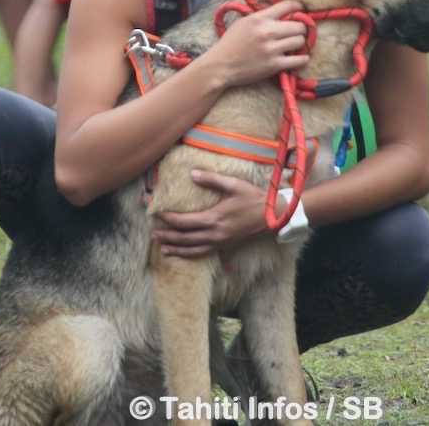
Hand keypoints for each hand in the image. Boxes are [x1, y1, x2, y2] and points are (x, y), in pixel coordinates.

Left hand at [151, 170, 270, 257]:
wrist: (274, 217)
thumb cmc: (255, 199)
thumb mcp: (233, 185)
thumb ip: (212, 179)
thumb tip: (192, 174)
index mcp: (215, 219)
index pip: (185, 221)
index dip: (169, 218)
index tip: (158, 213)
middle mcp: (216, 234)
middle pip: (186, 238)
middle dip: (168, 236)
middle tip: (154, 234)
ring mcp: (221, 243)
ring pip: (194, 250)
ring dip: (177, 249)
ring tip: (164, 249)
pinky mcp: (227, 246)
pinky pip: (205, 253)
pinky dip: (192, 254)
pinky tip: (186, 253)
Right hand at [199, 0, 309, 87]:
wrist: (221, 65)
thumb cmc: (230, 43)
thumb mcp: (243, 21)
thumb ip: (260, 14)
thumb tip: (276, 6)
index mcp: (259, 18)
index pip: (287, 6)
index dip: (299, 7)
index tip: (302, 11)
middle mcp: (268, 31)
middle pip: (299, 25)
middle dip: (302, 28)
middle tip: (299, 31)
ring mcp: (272, 49)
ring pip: (300, 41)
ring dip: (301, 42)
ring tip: (297, 45)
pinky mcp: (274, 65)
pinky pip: (299, 60)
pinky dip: (303, 59)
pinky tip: (301, 57)